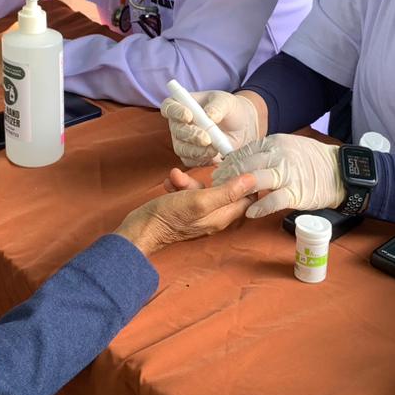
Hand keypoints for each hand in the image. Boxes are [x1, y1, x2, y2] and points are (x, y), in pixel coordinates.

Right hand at [114, 171, 262, 256]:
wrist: (141, 229)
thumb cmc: (170, 217)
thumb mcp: (200, 200)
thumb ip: (228, 192)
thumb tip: (253, 180)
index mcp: (222, 217)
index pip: (247, 199)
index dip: (245, 182)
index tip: (237, 165)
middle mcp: (214, 218)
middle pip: (223, 192)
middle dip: (207, 179)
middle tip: (193, 174)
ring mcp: (199, 215)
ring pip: (202, 190)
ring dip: (188, 181)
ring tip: (174, 178)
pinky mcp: (186, 211)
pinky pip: (188, 193)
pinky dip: (179, 186)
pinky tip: (169, 183)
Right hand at [160, 90, 261, 165]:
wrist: (240, 126)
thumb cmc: (230, 109)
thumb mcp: (227, 102)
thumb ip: (217, 107)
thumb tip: (209, 116)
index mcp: (182, 105)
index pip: (169, 107)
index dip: (175, 112)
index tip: (189, 116)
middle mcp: (178, 124)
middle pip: (176, 131)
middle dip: (191, 135)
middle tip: (206, 138)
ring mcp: (183, 141)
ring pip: (182, 149)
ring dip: (197, 150)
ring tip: (214, 149)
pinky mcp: (191, 156)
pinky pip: (191, 161)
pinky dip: (202, 159)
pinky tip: (215, 155)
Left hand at [212, 134, 344, 218]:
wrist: (339, 172)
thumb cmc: (312, 160)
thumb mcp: (288, 146)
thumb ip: (268, 151)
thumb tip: (245, 159)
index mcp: (275, 142)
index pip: (244, 151)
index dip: (229, 163)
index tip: (219, 172)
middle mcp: (278, 155)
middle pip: (243, 165)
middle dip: (226, 177)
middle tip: (217, 186)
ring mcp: (287, 173)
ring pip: (253, 180)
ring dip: (237, 190)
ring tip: (228, 198)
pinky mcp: (295, 192)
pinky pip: (272, 200)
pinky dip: (259, 207)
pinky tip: (250, 212)